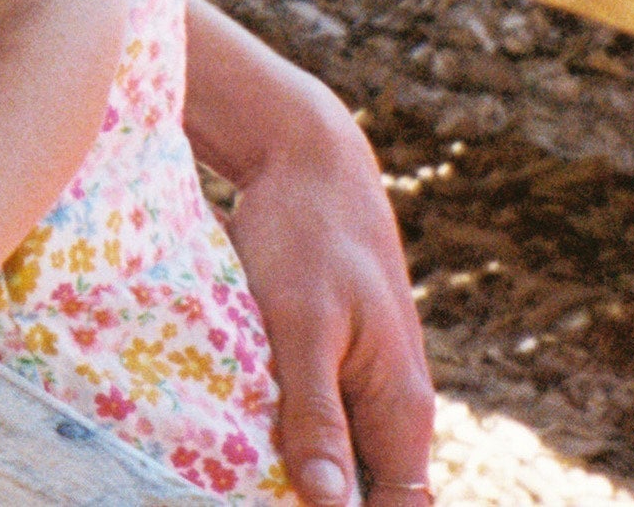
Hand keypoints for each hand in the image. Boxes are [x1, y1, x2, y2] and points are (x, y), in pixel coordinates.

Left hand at [220, 110, 433, 505]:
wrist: (308, 160)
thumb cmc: (307, 236)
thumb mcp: (302, 326)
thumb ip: (316, 415)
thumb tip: (330, 502)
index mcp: (401, 408)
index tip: (280, 506)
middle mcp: (394, 406)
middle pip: (370, 492)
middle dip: (317, 499)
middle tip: (241, 487)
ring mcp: (367, 385)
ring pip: (343, 459)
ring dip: (296, 470)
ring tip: (233, 471)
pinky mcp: (336, 364)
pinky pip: (322, 422)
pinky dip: (286, 435)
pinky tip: (238, 435)